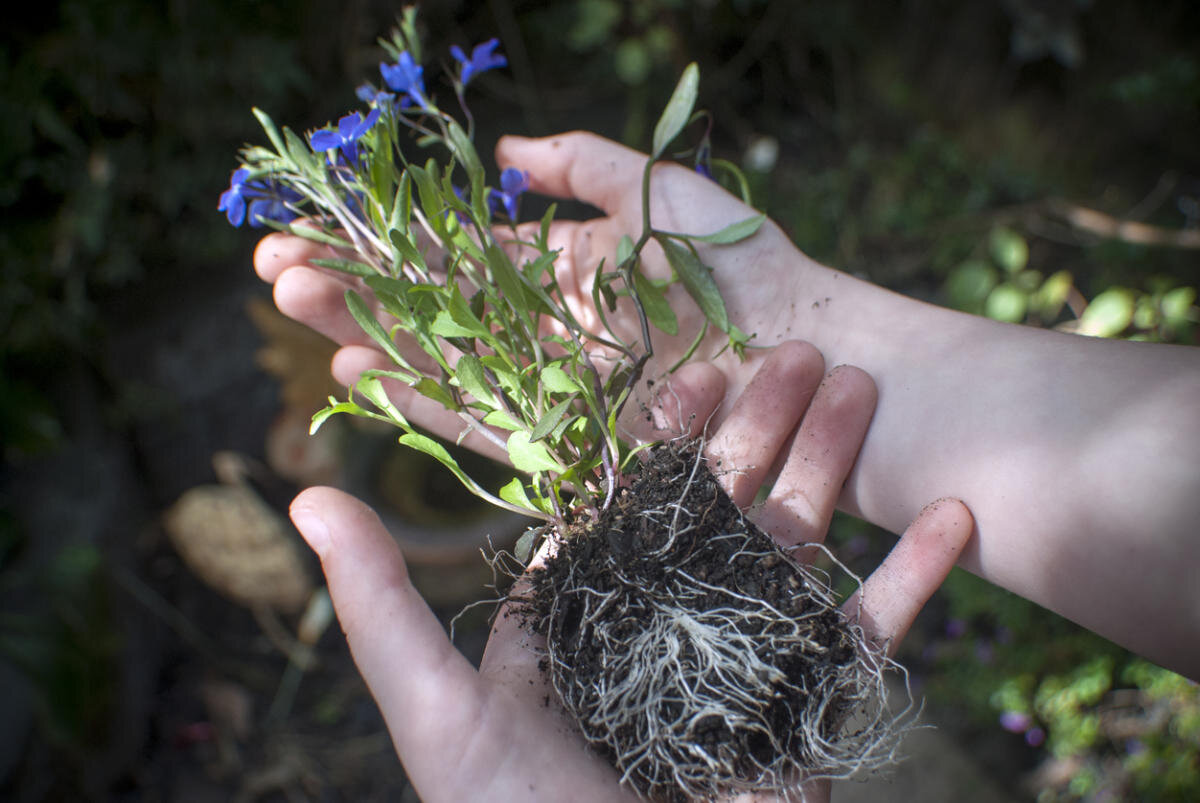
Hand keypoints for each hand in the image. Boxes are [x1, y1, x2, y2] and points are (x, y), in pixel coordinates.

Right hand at [253, 131, 817, 451]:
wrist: (805, 344)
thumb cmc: (741, 261)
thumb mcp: (657, 192)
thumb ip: (585, 165)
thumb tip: (509, 144)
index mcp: (558, 269)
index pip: (450, 255)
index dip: (383, 243)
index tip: (311, 226)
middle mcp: (542, 330)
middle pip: (429, 308)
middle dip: (351, 285)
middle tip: (270, 268)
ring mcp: (552, 384)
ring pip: (440, 359)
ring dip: (366, 333)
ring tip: (294, 307)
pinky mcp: (570, 436)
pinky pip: (484, 420)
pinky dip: (422, 398)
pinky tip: (359, 373)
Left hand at [288, 341, 973, 801]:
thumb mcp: (437, 713)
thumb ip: (382, 607)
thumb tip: (306, 498)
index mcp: (590, 605)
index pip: (628, 494)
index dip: (663, 428)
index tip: (696, 366)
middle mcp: (669, 616)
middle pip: (723, 502)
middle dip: (764, 425)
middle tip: (803, 352)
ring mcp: (745, 655)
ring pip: (798, 545)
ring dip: (837, 469)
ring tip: (869, 390)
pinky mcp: (810, 706)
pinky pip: (871, 636)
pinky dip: (914, 580)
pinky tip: (952, 516)